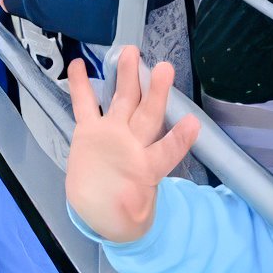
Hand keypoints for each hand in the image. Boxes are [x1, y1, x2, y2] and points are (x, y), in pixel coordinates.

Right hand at [65, 46, 200, 243]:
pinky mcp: (90, 132)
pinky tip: (79, 65)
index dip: (179, 139)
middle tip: (165, 68)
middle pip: (147, 114)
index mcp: (147, 167)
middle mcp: (133, 144)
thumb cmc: (122, 212)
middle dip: (156, 92)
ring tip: (131, 53)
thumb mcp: (131, 220)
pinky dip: (82, 86)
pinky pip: (85, 105)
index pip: (167, 151)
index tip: (193, 123)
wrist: (99, 209)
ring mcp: (112, 134)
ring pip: (123, 102)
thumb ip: (135, 212)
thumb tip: (137, 213)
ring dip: (128, 78)